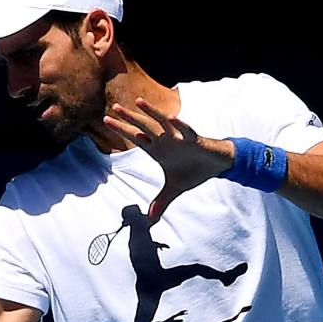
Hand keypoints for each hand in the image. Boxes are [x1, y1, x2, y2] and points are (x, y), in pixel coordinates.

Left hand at [102, 97, 231, 222]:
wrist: (216, 165)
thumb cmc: (194, 170)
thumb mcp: (174, 189)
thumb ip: (161, 202)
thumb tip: (151, 219)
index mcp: (158, 150)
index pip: (136, 138)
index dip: (122, 130)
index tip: (106, 121)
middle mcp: (166, 141)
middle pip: (145, 127)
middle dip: (130, 118)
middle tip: (115, 107)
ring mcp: (179, 138)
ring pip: (162, 122)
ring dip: (151, 112)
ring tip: (138, 102)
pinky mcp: (194, 139)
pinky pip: (186, 131)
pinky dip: (179, 125)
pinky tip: (171, 117)